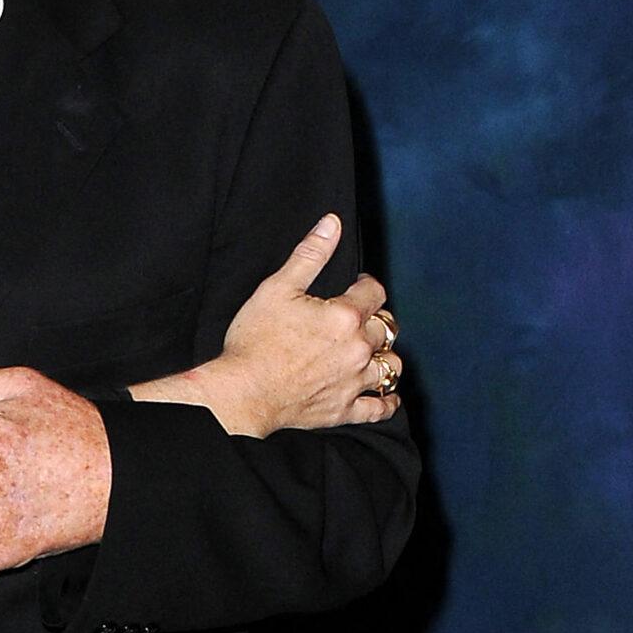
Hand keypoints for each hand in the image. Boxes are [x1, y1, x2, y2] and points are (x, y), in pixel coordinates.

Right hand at [141, 216, 401, 437]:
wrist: (242, 393)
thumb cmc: (254, 341)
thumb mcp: (276, 288)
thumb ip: (309, 255)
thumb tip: (332, 223)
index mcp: (345, 316)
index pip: (374, 292)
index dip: (365, 285)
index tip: (355, 286)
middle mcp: (357, 348)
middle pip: (386, 328)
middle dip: (375, 320)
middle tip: (358, 320)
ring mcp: (353, 381)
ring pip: (390, 366)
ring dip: (385, 356)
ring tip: (372, 352)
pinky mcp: (344, 410)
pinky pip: (379, 408)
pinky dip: (386, 401)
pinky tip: (387, 395)